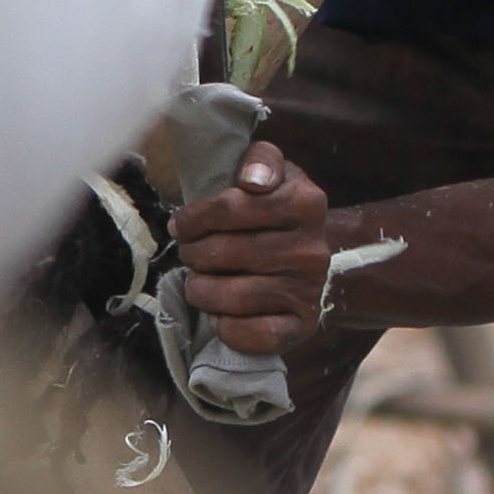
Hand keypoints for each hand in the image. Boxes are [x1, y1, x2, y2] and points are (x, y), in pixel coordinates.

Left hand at [167, 143, 327, 355]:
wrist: (308, 258)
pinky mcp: (302, 326)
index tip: (181, 225)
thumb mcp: (273, 173)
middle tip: (189, 254)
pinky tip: (219, 313)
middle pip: (224, 253)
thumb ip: (261, 160)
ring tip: (197, 281)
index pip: (228, 207)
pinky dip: (224, 326)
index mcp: (306, 202)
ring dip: (200, 290)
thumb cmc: (274, 210)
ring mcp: (309, 290)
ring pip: (231, 296)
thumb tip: (253, 181)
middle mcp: (312, 249)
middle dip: (193, 254)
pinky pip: (251, 334)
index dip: (192, 218)